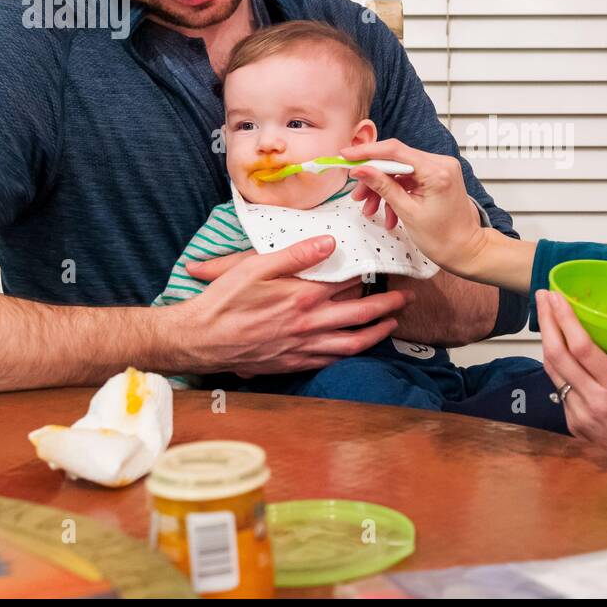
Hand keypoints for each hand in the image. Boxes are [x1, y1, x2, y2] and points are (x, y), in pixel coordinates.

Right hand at [168, 235, 412, 374]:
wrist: (200, 340)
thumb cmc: (223, 301)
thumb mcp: (254, 267)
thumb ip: (295, 255)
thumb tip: (329, 243)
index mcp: (302, 297)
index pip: (347, 284)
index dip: (367, 274)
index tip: (383, 267)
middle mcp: (309, 325)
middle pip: (360, 315)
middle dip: (387, 306)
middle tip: (405, 298)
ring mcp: (303, 347)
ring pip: (352, 343)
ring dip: (377, 333)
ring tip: (392, 324)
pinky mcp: (294, 364)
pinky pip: (332, 360)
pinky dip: (350, 353)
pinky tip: (357, 347)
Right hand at [340, 139, 490, 276]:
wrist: (466, 250)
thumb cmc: (444, 238)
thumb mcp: (408, 212)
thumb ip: (383, 187)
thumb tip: (360, 169)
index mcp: (437, 170)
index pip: (395, 150)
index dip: (367, 151)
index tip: (346, 155)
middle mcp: (441, 163)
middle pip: (396, 160)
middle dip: (373, 178)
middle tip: (357, 194)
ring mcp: (441, 169)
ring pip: (400, 172)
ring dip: (383, 190)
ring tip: (370, 210)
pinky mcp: (438, 177)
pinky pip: (410, 180)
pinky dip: (396, 194)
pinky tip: (389, 215)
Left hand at [536, 289, 606, 463]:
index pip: (582, 348)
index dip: (565, 319)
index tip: (558, 296)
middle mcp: (595, 402)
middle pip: (558, 355)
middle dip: (548, 321)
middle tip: (544, 295)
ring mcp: (581, 417)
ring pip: (553, 373)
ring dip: (547, 342)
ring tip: (547, 317)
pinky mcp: (576, 427)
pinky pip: (560, 391)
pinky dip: (557, 367)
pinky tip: (559, 350)